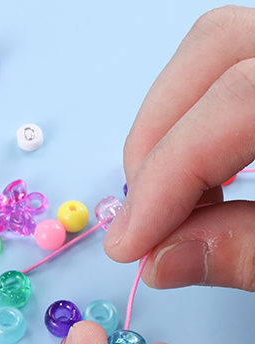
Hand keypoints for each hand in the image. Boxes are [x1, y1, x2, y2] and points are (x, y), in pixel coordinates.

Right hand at [103, 6, 254, 291]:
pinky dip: (202, 118)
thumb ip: (250, 254)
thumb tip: (164, 260)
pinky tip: (209, 179)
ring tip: (179, 206)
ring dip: (174, 129)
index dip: (167, 179)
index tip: (131, 246)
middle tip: (149, 224)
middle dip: (158, 145)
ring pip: (216, 51)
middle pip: (214, 53)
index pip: (234, 103)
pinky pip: (237, 65)